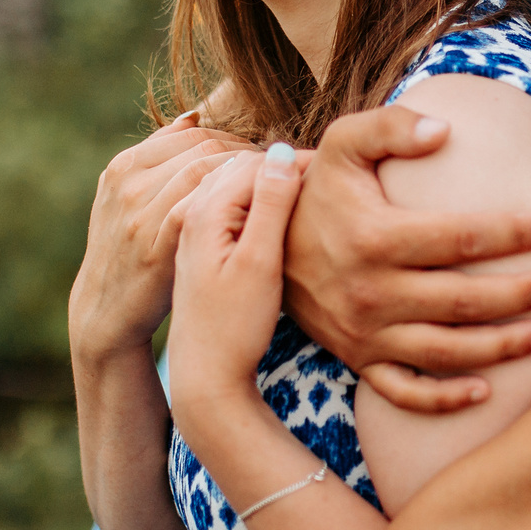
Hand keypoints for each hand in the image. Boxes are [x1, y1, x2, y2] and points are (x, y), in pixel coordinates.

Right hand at [69, 118, 251, 372]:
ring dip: (246, 175)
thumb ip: (159, 158)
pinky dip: (234, 202)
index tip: (258, 158)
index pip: (195, 133)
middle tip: (275, 171)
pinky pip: (204, 204)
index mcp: (124, 165)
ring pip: (207, 171)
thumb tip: (193, 117)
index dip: (235, 141)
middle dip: (246, 155)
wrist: (106, 312)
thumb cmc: (132, 252)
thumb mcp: (130, 199)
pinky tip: (255, 213)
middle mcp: (129, 182)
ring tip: (271, 189)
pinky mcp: (157, 242)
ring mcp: (140, 211)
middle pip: (205, 147)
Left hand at [164, 146, 304, 415]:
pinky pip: (232, 206)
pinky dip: (259, 203)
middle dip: (283, 165)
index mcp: (204, 210)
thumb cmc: (234, 327)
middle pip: (243, 166)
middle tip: (328, 180)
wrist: (204, 378)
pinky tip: (283, 221)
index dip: (298, 160)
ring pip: (237, 185)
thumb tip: (283, 152)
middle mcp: (193, 214)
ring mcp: (195, 232)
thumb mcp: (260, 263)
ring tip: (310, 197)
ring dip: (270, 183)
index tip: (337, 171)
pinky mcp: (203, 249)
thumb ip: (271, 205)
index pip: (256, 160)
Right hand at [283, 106, 530, 414]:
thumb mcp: (345, 142)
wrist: (265, 244)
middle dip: (521, 294)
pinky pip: (405, 392)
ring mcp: (365, 333)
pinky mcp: (359, 360)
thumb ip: (392, 126)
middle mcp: (371, 292)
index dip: (510, 233)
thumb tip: (444, 131)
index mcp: (374, 238)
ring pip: (445, 352)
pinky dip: (444, 399)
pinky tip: (485, 392)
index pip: (458, 239)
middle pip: (462, 302)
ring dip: (501, 348)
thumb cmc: (322, 186)